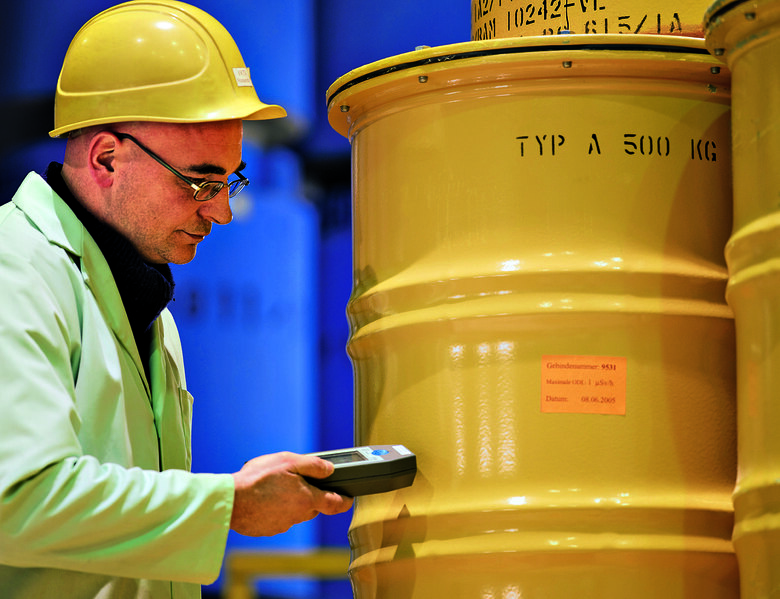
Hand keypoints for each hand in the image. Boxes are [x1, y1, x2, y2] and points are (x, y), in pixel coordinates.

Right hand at [230, 452, 353, 536]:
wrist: (230, 501)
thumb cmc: (258, 479)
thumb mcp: (289, 461)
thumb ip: (312, 465)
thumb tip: (329, 469)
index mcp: (307, 499)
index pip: (335, 504)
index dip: (344, 501)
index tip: (348, 499)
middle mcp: (298, 515)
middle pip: (313, 506)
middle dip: (310, 495)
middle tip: (296, 481)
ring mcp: (282, 525)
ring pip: (295, 512)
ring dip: (290, 501)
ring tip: (274, 487)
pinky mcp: (268, 529)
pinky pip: (278, 518)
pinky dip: (275, 509)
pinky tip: (263, 498)